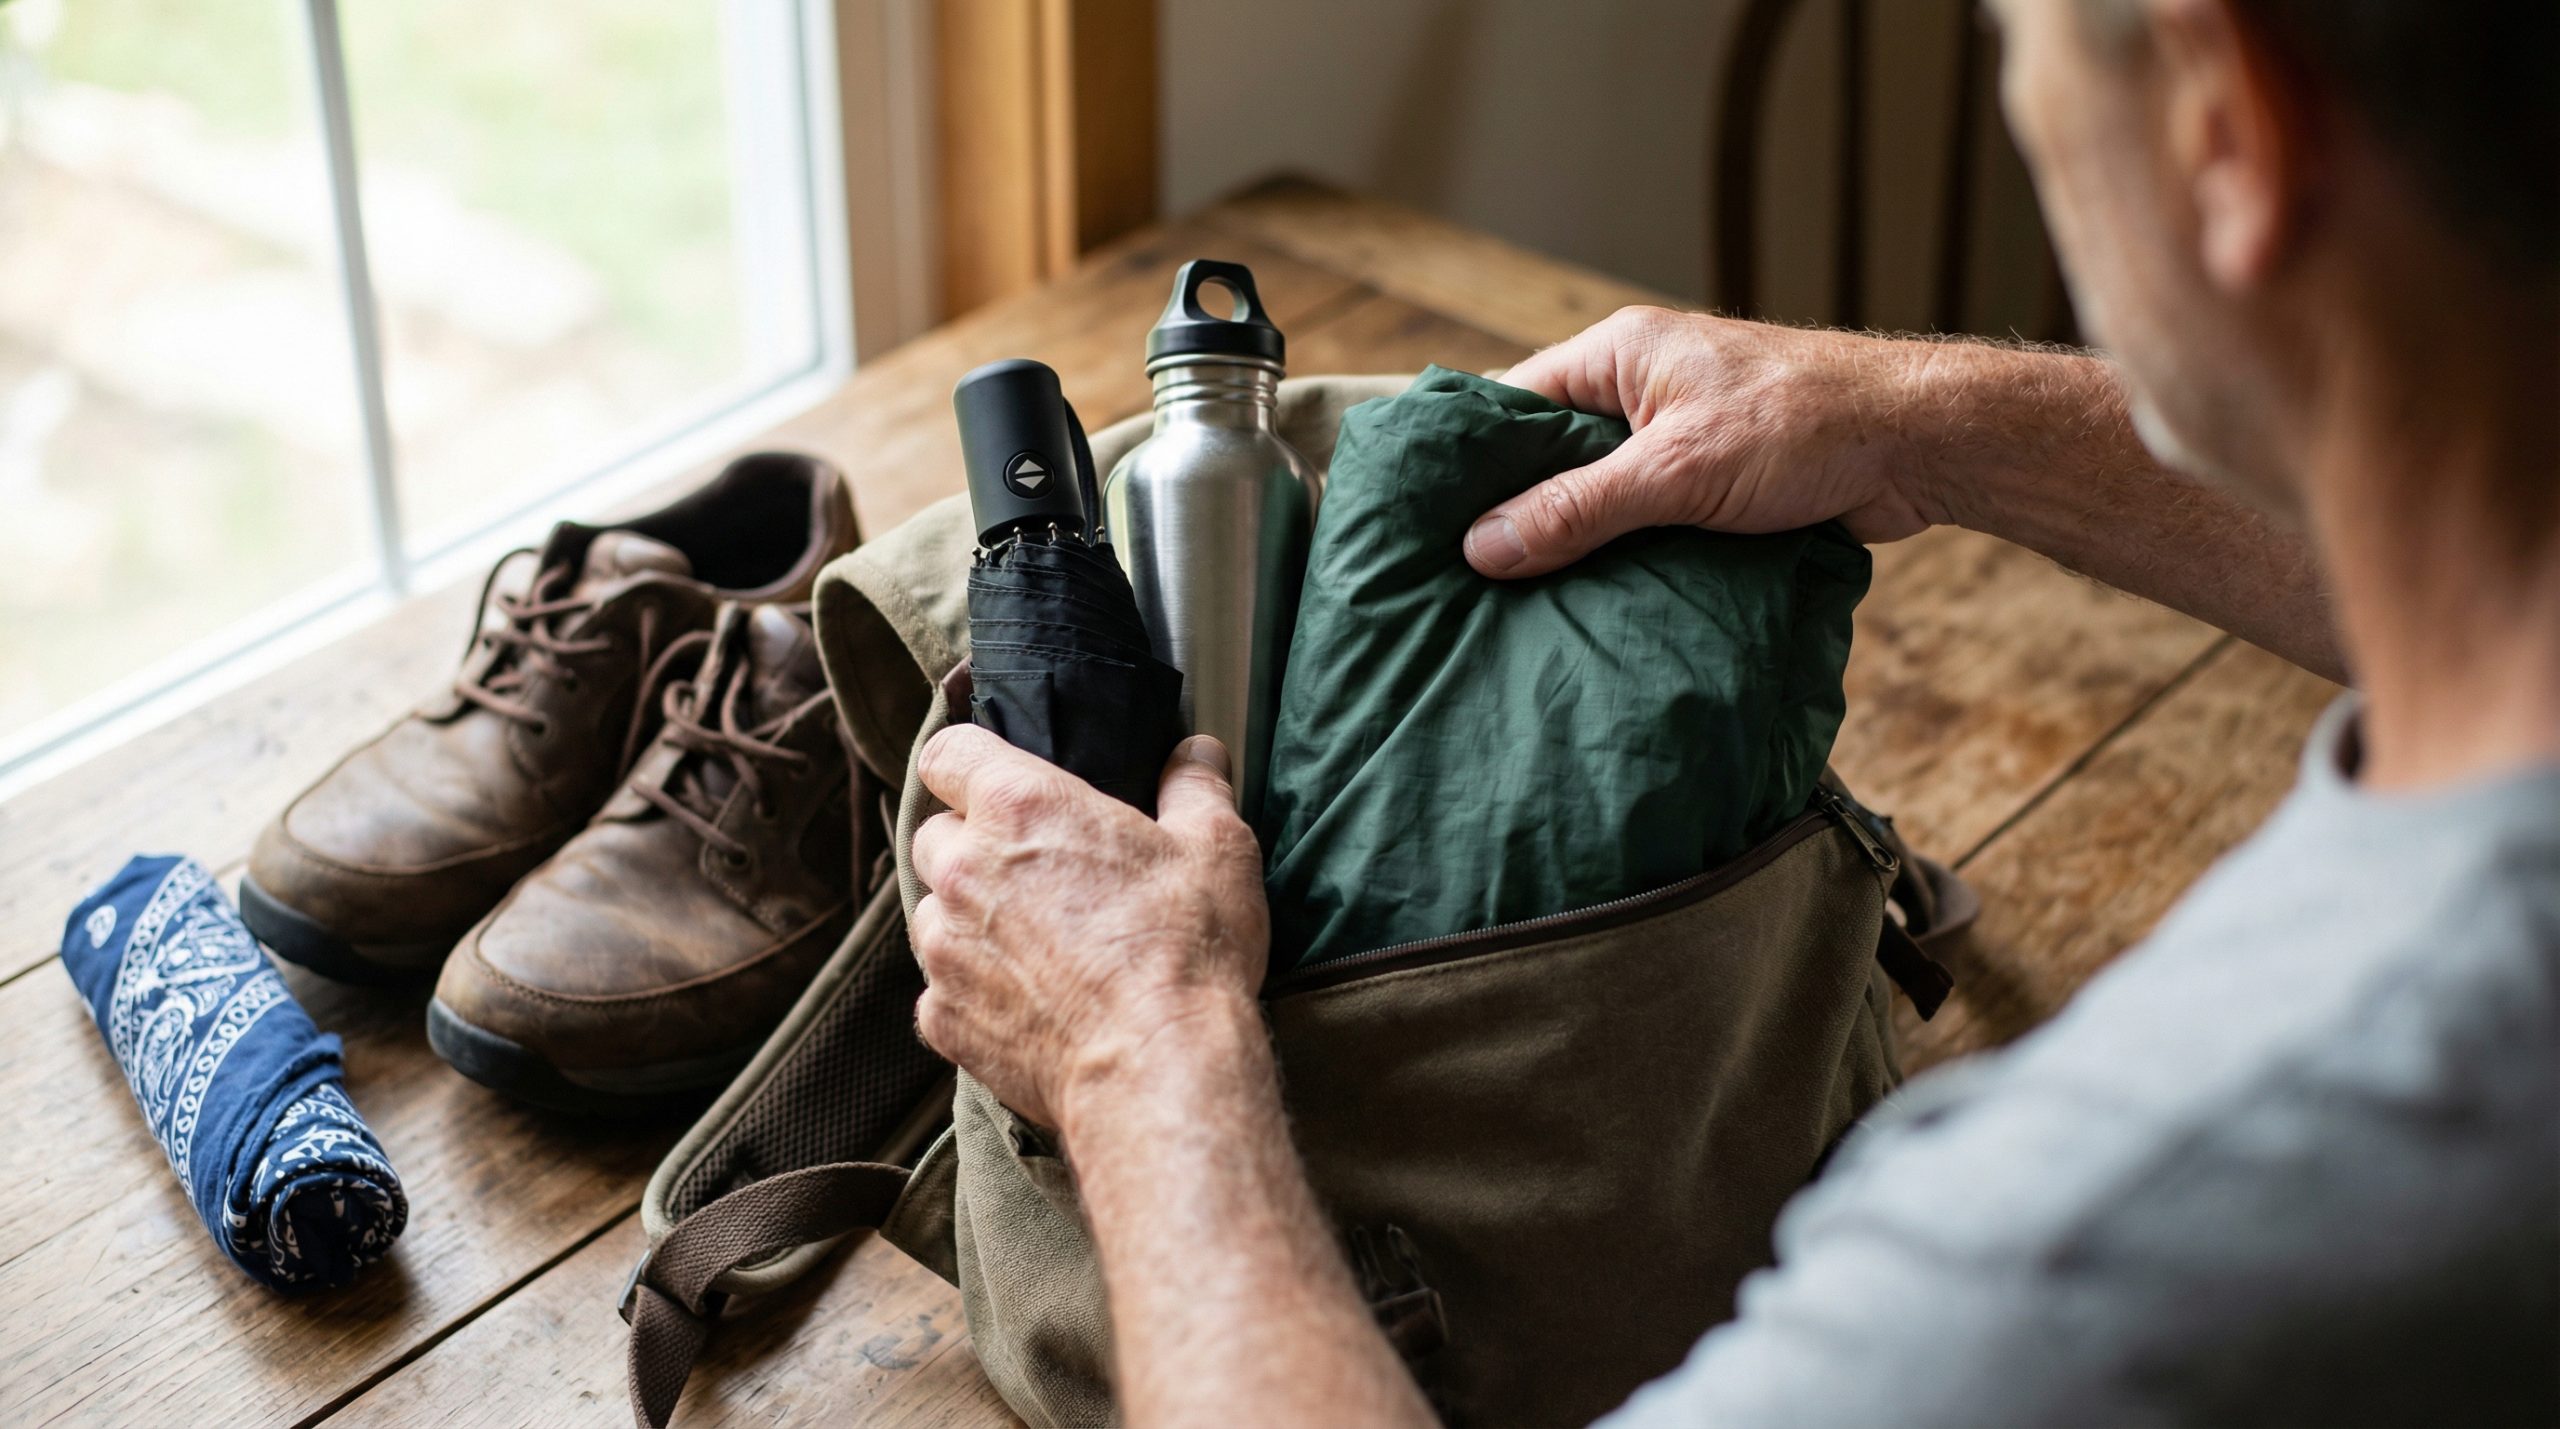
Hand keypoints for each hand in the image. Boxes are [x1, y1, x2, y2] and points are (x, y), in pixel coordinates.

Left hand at [909, 727, 1270, 1130]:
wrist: (1157, 1066)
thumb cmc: (1185, 950)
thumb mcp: (1216, 849)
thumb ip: (1196, 787)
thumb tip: (1195, 753)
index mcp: (1019, 809)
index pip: (946, 753)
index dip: (966, 760)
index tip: (992, 777)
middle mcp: (965, 872)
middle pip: (934, 836)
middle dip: (971, 844)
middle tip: (1035, 868)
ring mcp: (946, 950)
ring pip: (933, 914)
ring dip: (968, 918)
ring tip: (1035, 941)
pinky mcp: (945, 1019)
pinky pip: (942, 990)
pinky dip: (974, 990)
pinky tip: (1030, 1001)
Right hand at [1467, 307, 1953, 576]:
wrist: (1918, 445)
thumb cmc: (1803, 426)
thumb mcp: (1676, 469)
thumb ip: (1578, 508)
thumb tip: (1482, 548)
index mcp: (1618, 355)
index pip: (1510, 403)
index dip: (1468, 461)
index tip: (1427, 524)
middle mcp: (1641, 389)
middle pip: (1548, 457)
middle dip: (1518, 514)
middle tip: (1466, 583)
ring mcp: (1677, 438)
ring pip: (1598, 497)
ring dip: (1575, 546)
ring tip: (1520, 608)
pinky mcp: (1712, 485)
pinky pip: (1644, 524)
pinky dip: (1624, 560)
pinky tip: (1594, 607)